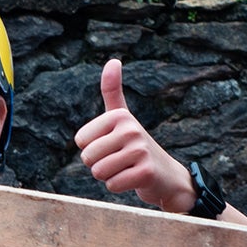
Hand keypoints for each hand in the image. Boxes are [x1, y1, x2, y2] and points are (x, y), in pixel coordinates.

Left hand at [74, 59, 197, 212]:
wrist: (165, 174)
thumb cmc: (135, 145)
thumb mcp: (122, 117)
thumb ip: (112, 91)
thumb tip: (113, 60)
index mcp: (119, 116)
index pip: (81, 141)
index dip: (92, 149)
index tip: (112, 145)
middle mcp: (130, 129)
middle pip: (88, 158)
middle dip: (98, 165)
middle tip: (119, 160)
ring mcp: (140, 150)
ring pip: (99, 172)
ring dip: (108, 176)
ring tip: (125, 169)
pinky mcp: (146, 172)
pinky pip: (112, 185)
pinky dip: (119, 186)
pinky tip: (133, 179)